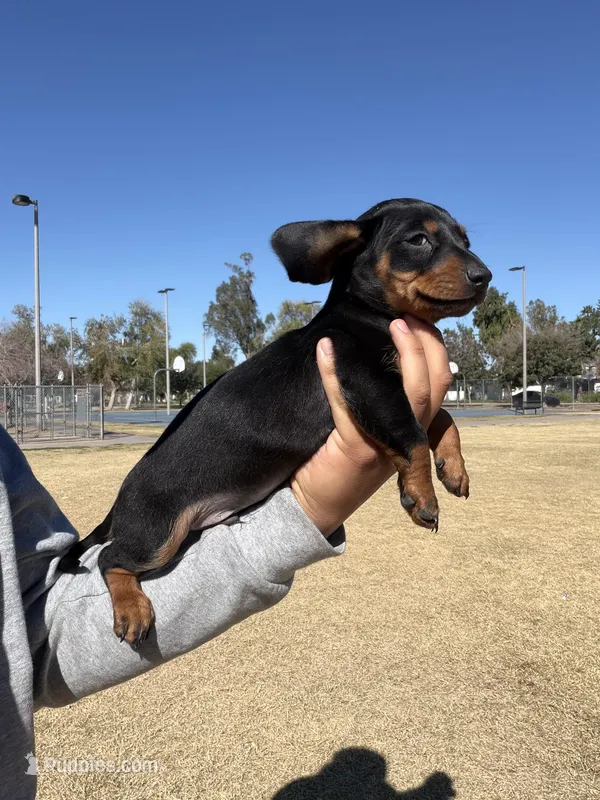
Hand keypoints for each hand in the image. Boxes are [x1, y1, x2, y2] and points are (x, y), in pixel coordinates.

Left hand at [290, 314, 451, 535]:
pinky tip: (324, 348)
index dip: (435, 351)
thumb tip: (367, 347)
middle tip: (405, 317)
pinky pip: (351, 403)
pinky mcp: (360, 450)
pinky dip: (334, 372)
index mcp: (413, 430)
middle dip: (427, 346)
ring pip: (415, 395)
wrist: (309, 504)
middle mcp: (409, 439)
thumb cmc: (332, 462)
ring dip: (406, 353)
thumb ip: (376, 397)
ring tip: (392, 323)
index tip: (417, 320)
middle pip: (437, 387)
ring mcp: (389, 446)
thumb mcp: (365, 426)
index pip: (441, 387)